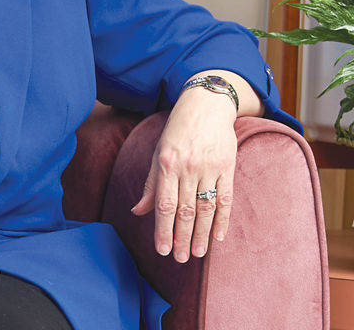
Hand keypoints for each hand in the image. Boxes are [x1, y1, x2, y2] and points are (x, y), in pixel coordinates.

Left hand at [130, 84, 237, 262]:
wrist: (206, 105)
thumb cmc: (177, 131)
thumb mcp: (158, 153)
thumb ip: (151, 184)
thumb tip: (138, 211)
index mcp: (166, 164)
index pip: (163, 204)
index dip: (162, 229)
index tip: (162, 250)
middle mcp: (187, 168)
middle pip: (185, 210)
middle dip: (182, 237)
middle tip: (181, 259)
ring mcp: (209, 168)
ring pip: (205, 207)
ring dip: (202, 234)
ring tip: (198, 253)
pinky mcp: (228, 167)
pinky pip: (226, 198)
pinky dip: (223, 219)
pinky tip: (219, 236)